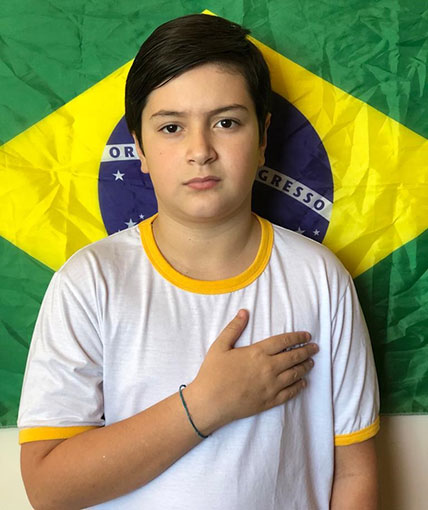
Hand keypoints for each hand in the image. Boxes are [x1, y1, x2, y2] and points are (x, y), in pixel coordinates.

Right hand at [186, 309, 317, 433]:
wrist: (210, 402)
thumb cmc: (212, 373)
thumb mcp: (219, 346)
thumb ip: (233, 328)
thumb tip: (244, 312)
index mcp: (257, 352)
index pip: (283, 341)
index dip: (297, 337)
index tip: (307, 335)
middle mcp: (268, 368)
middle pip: (294, 357)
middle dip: (306, 351)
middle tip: (315, 348)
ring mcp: (271, 386)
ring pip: (295, 374)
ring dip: (305, 367)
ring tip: (311, 362)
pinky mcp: (269, 401)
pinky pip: (290, 392)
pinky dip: (299, 386)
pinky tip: (303, 383)